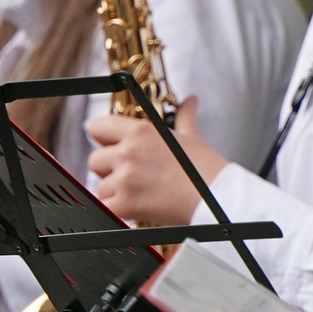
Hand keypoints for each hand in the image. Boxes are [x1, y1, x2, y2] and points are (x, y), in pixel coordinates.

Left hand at [87, 97, 220, 225]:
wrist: (217, 197)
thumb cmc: (206, 167)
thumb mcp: (192, 135)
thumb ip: (184, 115)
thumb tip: (191, 100)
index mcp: (140, 131)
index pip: (97, 127)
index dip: (103, 139)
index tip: (113, 148)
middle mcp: (128, 152)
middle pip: (94, 160)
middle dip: (108, 170)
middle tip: (130, 176)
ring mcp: (125, 178)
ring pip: (100, 187)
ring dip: (115, 193)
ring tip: (139, 195)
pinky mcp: (126, 204)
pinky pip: (106, 207)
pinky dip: (117, 211)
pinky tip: (134, 209)